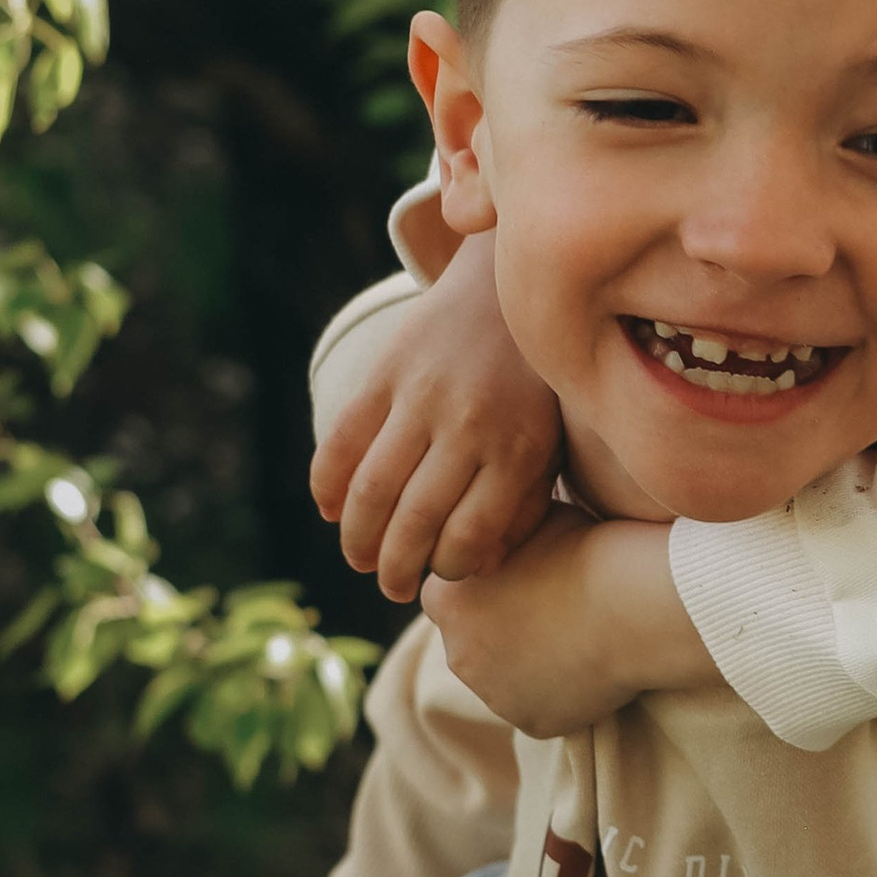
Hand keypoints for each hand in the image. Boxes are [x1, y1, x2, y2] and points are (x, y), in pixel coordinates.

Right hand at [312, 228, 561, 602]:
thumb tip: (475, 566)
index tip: (441, 571)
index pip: (470, 536)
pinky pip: (341, 441)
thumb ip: (520, 508)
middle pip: (416, 520)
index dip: (448, 567)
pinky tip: (330, 509)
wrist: (507, 290)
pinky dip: (326, 484)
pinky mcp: (385, 372)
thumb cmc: (534, 388)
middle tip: (390, 586)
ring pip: (372, 489)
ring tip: (359, 559)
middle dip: (396, 567)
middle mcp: (471, 424)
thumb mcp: (549, 447)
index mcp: (520, 449)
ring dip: (356, 537)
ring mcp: (422, 396)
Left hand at [422, 508, 715, 736]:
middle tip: (551, 608)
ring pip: (504, 679)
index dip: (486, 587)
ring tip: (576, 635)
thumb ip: (499, 533)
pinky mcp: (531, 723)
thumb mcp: (529, 519)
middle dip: (502, 629)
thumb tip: (495, 525)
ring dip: (529, 662)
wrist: (631, 601)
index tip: (520, 578)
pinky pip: (540, 706)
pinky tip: (590, 665)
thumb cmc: (585, 547)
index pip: (448, 598)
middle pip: (473, 642)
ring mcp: (492, 694)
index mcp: (444, 599)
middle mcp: (456, 652)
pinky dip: (560, 691)